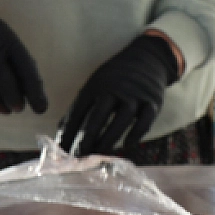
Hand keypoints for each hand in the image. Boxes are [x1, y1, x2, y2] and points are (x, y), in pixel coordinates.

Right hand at [0, 0, 46, 114]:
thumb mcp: (6, 38)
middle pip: (3, 82)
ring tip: (4, 108)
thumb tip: (33, 95)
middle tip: (18, 108)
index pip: (25, 69)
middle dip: (14, 100)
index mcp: (5, 40)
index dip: (34, 91)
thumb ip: (18, 63)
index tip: (41, 108)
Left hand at [59, 33, 179, 155]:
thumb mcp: (95, 85)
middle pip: (98, 115)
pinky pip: (145, 120)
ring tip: (99, 154)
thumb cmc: (115, 78)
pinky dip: (136, 133)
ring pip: (122, 119)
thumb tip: (62, 134)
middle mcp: (114, 89)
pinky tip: (127, 144)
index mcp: (96, 85)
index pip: (79, 110)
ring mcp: (135, 95)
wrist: (147, 59)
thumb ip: (80, 108)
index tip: (62, 149)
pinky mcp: (153, 102)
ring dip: (109, 138)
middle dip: (86, 137)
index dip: (69, 130)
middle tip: (77, 155)